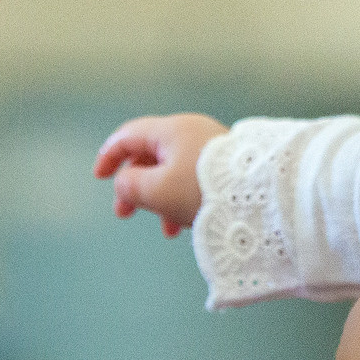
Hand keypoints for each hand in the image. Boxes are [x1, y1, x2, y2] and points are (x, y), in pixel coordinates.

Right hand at [95, 113, 227, 234]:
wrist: (260, 196)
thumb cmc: (202, 190)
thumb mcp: (156, 190)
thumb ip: (129, 184)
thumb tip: (124, 181)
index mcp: (171, 130)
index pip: (129, 135)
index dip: (109, 156)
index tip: (99, 178)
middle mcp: (191, 132)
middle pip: (150, 156)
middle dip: (134, 186)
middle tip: (123, 214)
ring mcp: (210, 149)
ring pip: (173, 172)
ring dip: (160, 200)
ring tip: (164, 229)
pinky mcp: (226, 167)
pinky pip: (193, 180)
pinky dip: (182, 200)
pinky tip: (185, 225)